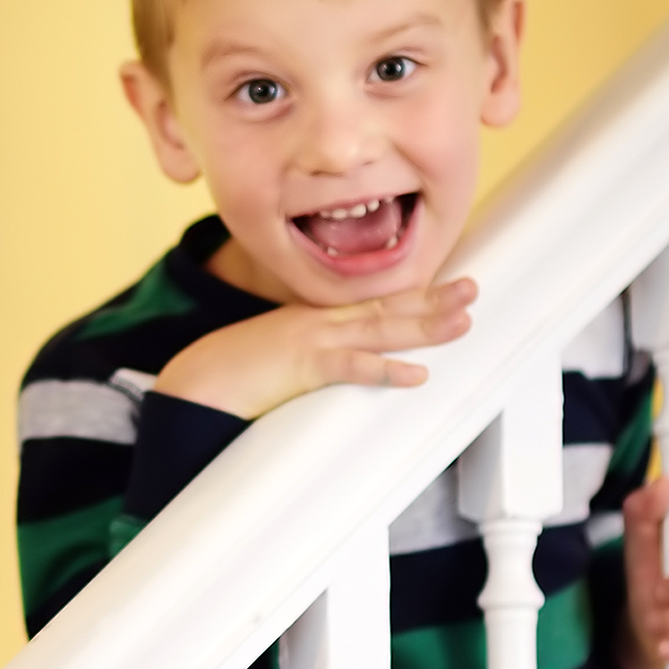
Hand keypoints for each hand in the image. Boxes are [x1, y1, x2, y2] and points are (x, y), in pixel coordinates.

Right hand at [154, 280, 476, 418]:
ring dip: (423, 325)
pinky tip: (416, 374)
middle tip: (472, 290)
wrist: (196, 380)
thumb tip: (334, 369)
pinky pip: (351, 366)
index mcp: (312, 318)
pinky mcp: (301, 365)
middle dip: (432, 298)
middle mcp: (318, 321)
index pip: (371, 302)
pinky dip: (385, 369)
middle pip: (385, 306)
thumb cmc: (232, 373)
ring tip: (461, 322)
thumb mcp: (277, 356)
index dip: (412, 294)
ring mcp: (310, 339)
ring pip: (379, 328)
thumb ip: (309, 357)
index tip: (446, 288)